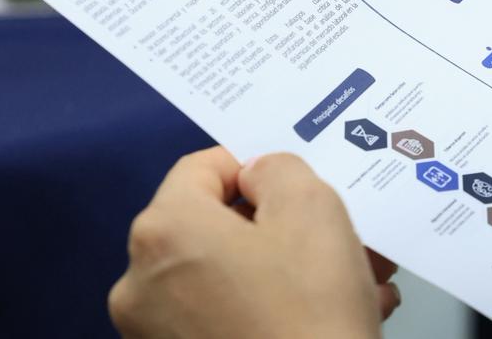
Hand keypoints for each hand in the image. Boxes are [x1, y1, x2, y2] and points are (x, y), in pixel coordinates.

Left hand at [109, 148, 396, 338]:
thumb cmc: (309, 304)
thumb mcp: (311, 206)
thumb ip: (277, 169)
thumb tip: (256, 179)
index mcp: (162, 231)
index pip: (202, 168)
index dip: (256, 168)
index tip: (302, 193)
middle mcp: (138, 284)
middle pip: (214, 227)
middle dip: (282, 227)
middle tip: (339, 239)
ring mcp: (152, 336)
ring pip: (228, 278)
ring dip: (287, 272)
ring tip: (353, 283)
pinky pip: (225, 320)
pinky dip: (269, 312)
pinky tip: (325, 320)